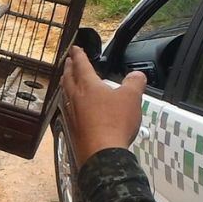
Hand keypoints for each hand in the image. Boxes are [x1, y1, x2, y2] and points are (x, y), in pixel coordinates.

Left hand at [60, 46, 146, 166]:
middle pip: (68, 77)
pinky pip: (66, 108)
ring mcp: (70, 112)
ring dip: (66, 83)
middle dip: (68, 67)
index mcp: (88, 85)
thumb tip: (138, 75)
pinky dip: (67, 101)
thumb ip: (135, 83)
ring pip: (65, 92)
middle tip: (68, 61)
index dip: (78, 55)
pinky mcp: (71, 127)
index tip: (75, 48)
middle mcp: (75, 96)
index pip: (81, 65)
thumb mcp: (131, 99)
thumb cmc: (114, 123)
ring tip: (66, 80)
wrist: (101, 153)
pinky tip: (70, 106)